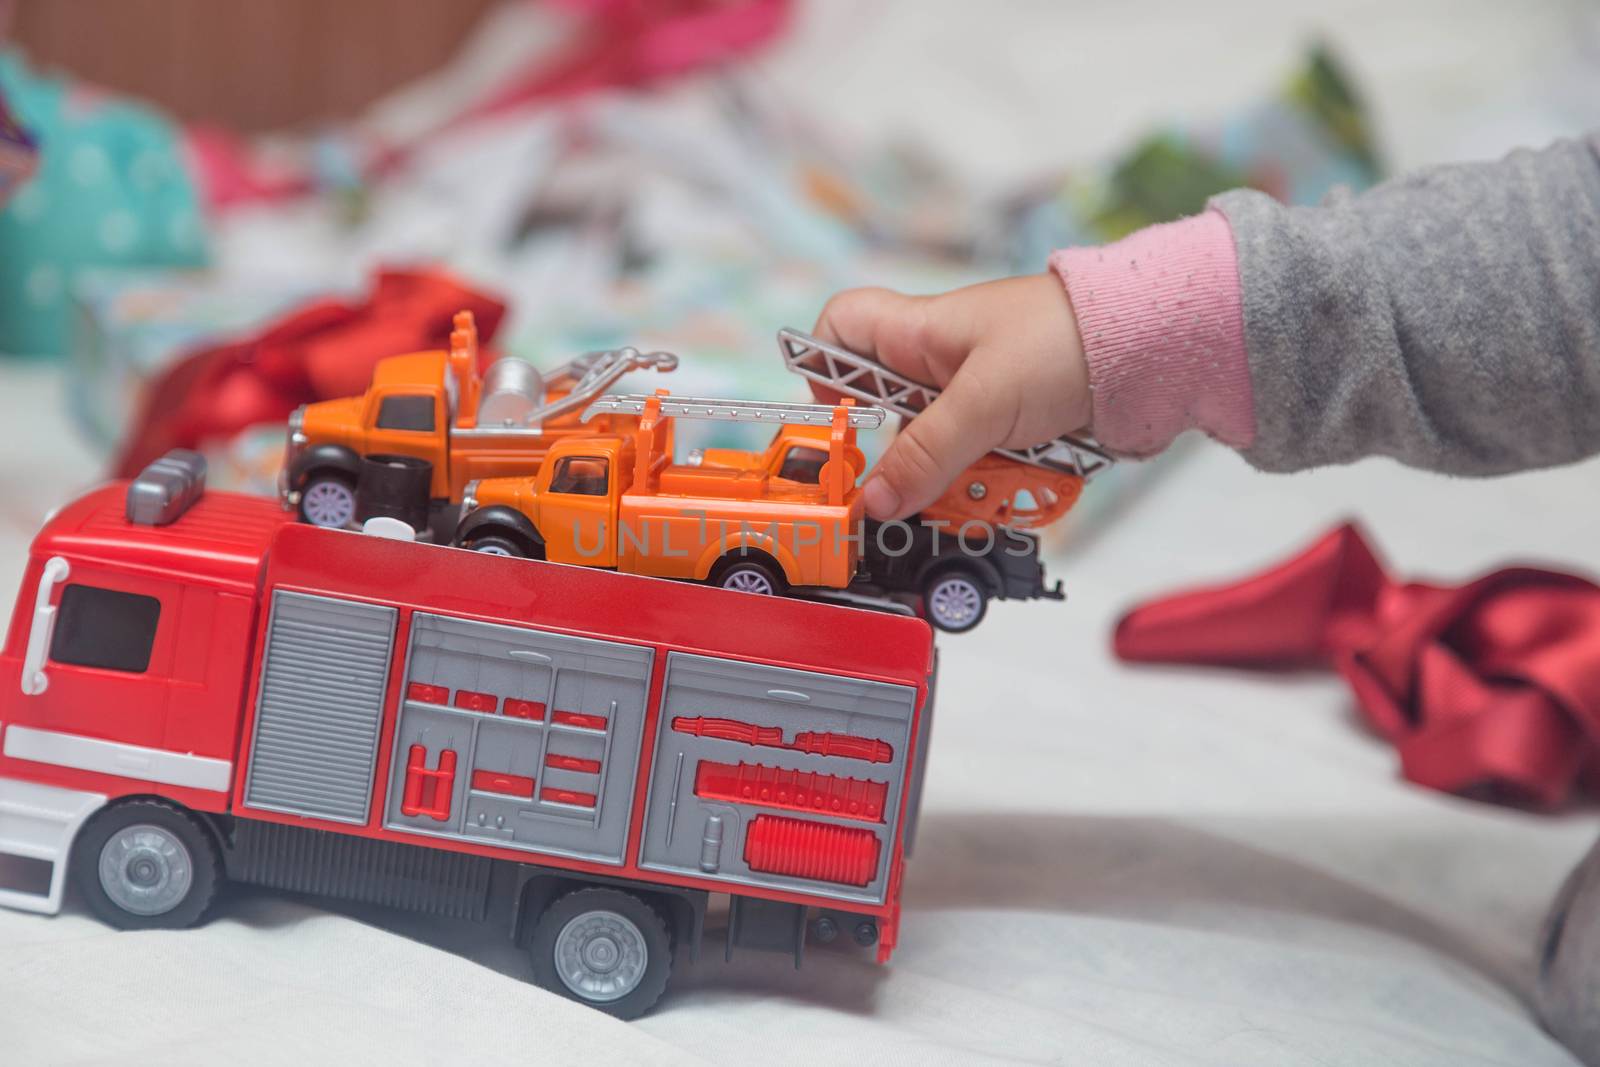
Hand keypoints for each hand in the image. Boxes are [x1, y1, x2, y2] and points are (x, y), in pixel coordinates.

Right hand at [811, 272, 1089, 520]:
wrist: (1155, 346)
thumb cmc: (1070, 338)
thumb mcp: (985, 402)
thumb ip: (926, 455)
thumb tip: (875, 500)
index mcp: (918, 332)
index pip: (839, 332)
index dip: (823, 374)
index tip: (838, 424)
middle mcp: (939, 364)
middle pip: (889, 421)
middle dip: (907, 460)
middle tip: (919, 483)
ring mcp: (975, 397)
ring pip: (937, 455)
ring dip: (958, 479)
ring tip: (994, 478)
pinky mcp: (1010, 426)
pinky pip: (979, 468)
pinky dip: (995, 483)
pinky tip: (1020, 482)